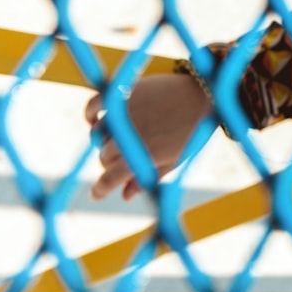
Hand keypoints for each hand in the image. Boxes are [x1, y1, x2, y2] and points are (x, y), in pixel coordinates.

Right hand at [85, 73, 213, 200]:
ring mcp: (123, 115)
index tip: (95, 195)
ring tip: (120, 138)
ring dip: (104, 141)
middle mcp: (127, 137)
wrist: (201, 96)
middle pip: (105, 158)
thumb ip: (147, 178)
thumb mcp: (174, 160)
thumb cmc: (191, 132)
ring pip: (97, 136)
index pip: (109, 180)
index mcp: (141, 157)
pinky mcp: (121, 94)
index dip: (100, 190)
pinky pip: (92, 106)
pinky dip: (90, 115)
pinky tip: (95, 120)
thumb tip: (125, 196)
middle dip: (112, 162)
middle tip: (129, 156)